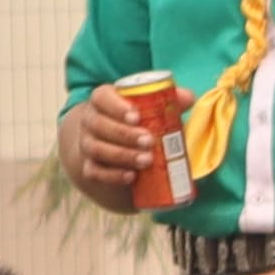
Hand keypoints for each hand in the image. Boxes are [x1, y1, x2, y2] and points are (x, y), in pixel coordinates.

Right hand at [62, 95, 161, 209]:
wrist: (116, 140)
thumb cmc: (139, 118)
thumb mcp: (151, 106)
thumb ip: (169, 100)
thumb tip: (188, 98)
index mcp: (103, 101)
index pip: (101, 97)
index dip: (116, 106)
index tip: (137, 116)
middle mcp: (90, 121)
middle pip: (99, 125)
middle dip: (124, 134)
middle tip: (149, 141)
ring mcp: (87, 144)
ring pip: (96, 148)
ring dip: (122, 155)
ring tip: (147, 160)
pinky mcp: (90, 165)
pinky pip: (95, 172)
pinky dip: (112, 175)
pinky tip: (131, 177)